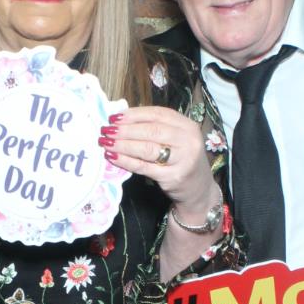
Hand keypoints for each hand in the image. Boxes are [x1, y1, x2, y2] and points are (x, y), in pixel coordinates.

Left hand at [102, 106, 220, 219]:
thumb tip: (121, 120)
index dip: (134, 114)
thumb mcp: (176, 139)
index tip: (114, 117)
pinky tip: (113, 157)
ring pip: (147, 148)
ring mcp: (182, 160)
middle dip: (125, 129)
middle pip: (151, 130)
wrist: (198, 189)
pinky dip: (126, 161)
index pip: (157, 114)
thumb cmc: (181, 160)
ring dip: (123, 144)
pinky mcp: (173, 177)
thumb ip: (156, 128)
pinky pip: (144, 167)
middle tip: (106, 131)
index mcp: (187, 125)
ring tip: (105, 143)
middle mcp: (188, 140)